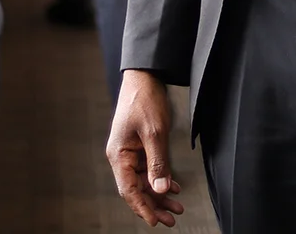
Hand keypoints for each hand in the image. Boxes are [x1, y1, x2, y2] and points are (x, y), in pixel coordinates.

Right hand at [106, 70, 184, 227]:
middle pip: (137, 188)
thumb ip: (158, 162)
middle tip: (171, 219)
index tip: (156, 221)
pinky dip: (161, 178)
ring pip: (144, 180)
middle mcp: (122, 156)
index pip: (129, 190)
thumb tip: (160, 189)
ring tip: (176, 206)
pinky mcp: (139, 146)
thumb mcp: (154, 132)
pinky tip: (173, 186)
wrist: (144, 76)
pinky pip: (148, 168)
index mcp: (119, 155)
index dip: (143, 207)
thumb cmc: (144, 99)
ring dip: (160, 193)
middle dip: (154, 204)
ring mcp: (130, 151)